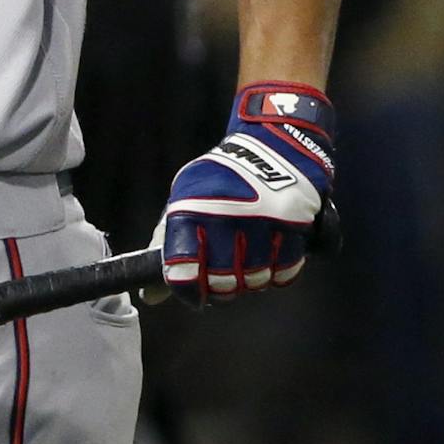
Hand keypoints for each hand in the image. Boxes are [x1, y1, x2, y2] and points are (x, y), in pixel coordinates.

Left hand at [156, 83, 334, 304]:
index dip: (187, 289)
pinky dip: (278, 270)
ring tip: (248, 256)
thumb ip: (168, 246)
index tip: (193, 293)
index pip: (182, 270)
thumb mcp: (185, 200)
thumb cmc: (221, 180)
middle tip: (223, 274)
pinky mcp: (294, 227)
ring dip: (252, 278)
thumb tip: (149, 296)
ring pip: (254, 281)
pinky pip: (285, 272)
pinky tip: (271, 251)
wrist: (275, 147)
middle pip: (222, 282)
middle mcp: (223, 216)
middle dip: (222, 286)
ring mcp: (261, 222)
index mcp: (190, 209)